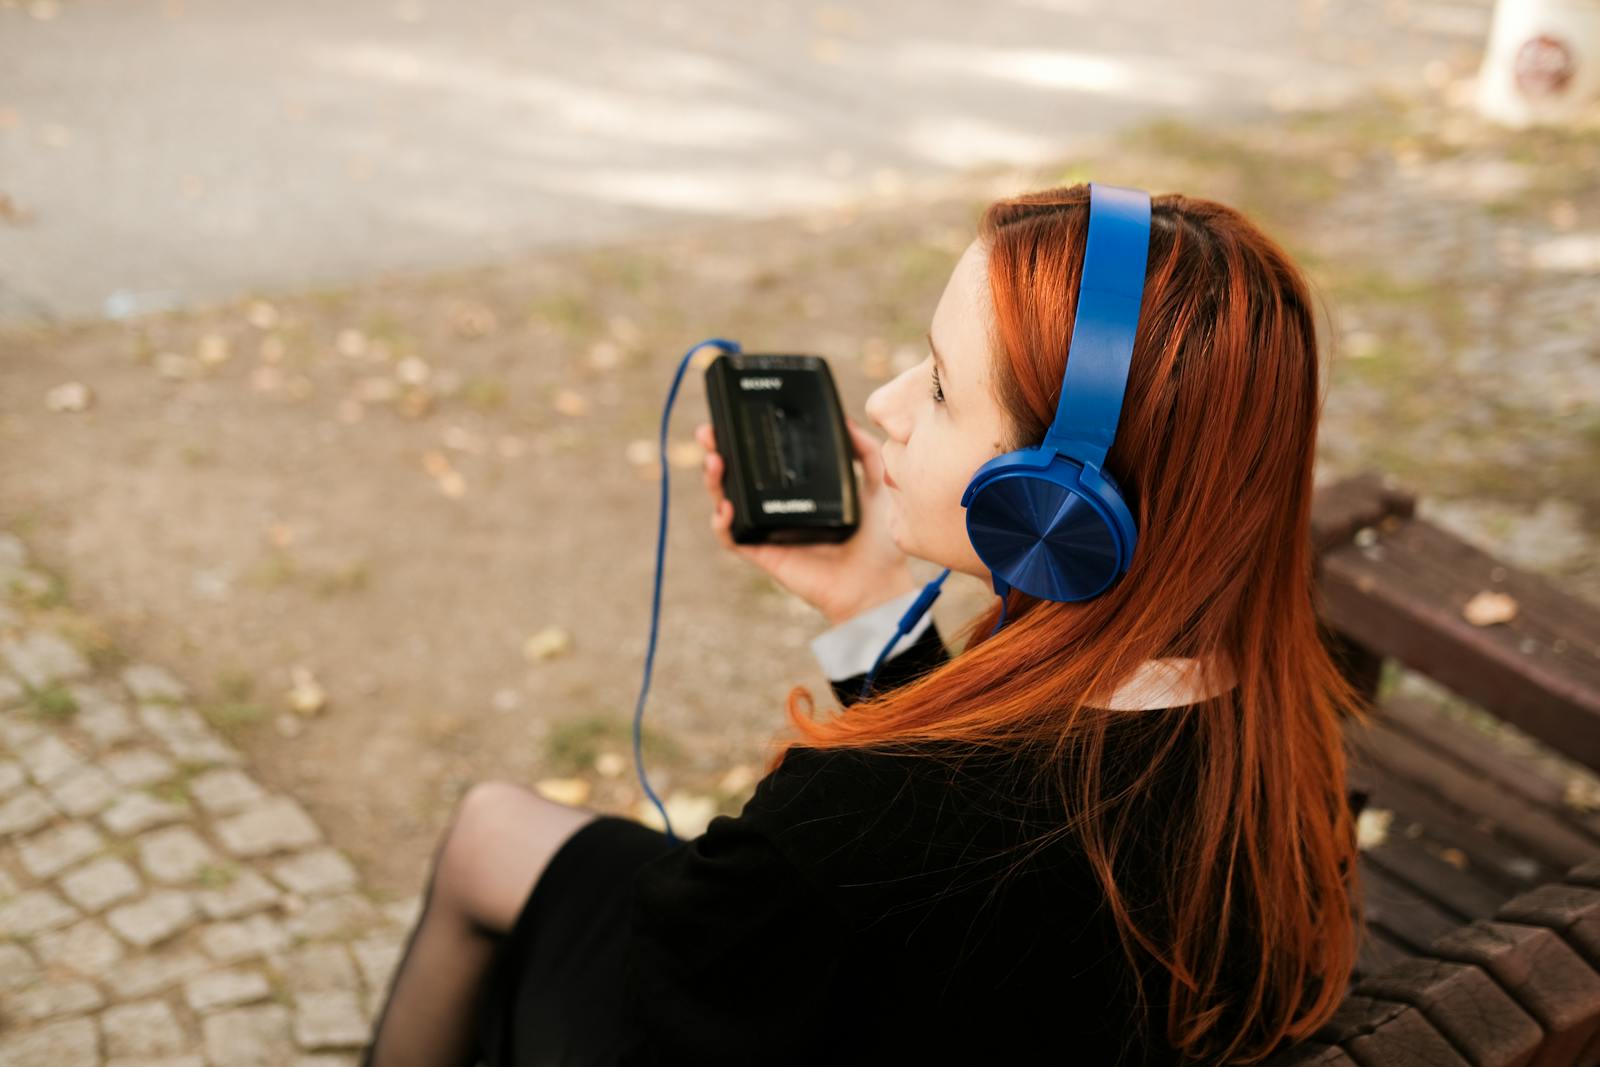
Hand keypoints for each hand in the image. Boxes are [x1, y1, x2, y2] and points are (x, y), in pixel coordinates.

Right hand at [696, 418, 917, 626]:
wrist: (877, 583)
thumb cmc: (878, 542)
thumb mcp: (874, 485)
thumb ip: (865, 452)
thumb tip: (847, 420)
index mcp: (798, 491)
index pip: (763, 461)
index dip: (743, 441)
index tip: (733, 418)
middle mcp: (778, 508)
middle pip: (736, 477)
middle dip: (717, 452)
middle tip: (709, 432)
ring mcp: (768, 531)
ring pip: (727, 502)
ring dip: (714, 481)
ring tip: (714, 460)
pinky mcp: (764, 554)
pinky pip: (733, 538)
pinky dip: (722, 523)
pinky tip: (727, 507)